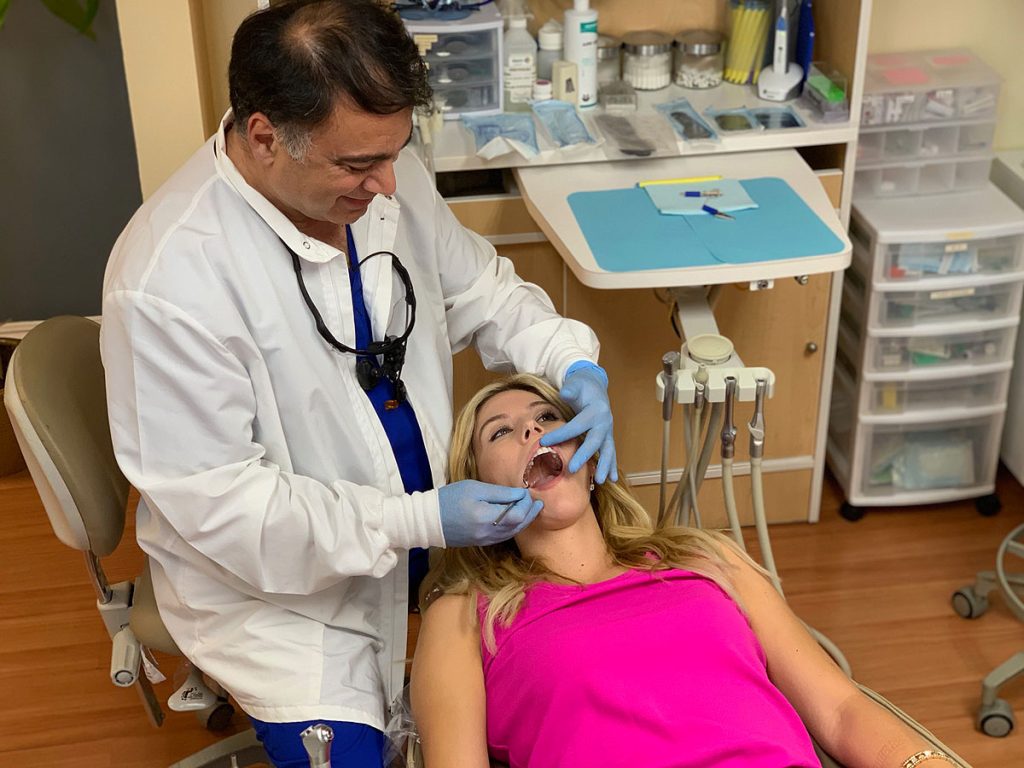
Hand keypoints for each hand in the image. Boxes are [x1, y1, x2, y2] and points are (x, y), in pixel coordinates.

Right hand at [438, 480, 543, 546]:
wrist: (428, 520)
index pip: (516, 514)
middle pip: (517, 526)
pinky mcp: (481, 543)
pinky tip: (517, 519)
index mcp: (485, 517)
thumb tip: (520, 494)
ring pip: (512, 533)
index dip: (525, 503)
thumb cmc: (449, 498)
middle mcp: (488, 533)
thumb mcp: (474, 488)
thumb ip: (499, 493)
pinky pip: (503, 536)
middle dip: (530, 513)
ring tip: (533, 510)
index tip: (526, 492)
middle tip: (538, 503)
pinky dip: (513, 528)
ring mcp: (485, 540)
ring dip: (524, 521)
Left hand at [540, 365, 617, 482]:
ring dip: (604, 466)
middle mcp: (604, 422)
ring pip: (608, 450)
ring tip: (600, 481)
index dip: (561, 434)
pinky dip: (611, 465)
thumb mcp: (575, 384)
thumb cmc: (582, 386)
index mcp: (595, 410)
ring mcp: (608, 430)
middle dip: (584, 456)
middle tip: (572, 469)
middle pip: (595, 441)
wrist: (595, 385)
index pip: (576, 425)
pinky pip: (611, 452)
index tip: (544, 442)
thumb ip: (570, 389)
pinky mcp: (607, 436)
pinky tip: (611, 479)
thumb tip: (565, 393)